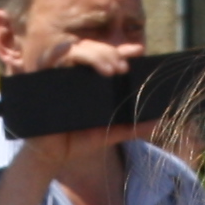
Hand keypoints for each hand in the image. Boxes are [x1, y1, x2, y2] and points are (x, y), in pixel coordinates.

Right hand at [14, 34, 157, 162]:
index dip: (121, 50)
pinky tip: (80, 62)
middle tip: (122, 67)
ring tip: (110, 69)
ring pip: (76, 50)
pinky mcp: (45, 79)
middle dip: (109, 52)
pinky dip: (66, 56)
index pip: (106, 57)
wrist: (52, 155)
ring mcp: (60, 74)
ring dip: (94, 54)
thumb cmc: (78, 140)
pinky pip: (54, 60)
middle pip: (92, 48)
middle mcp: (76, 73)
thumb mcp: (109, 132)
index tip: (138, 51)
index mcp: (91, 80)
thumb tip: (159, 122)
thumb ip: (132, 127)